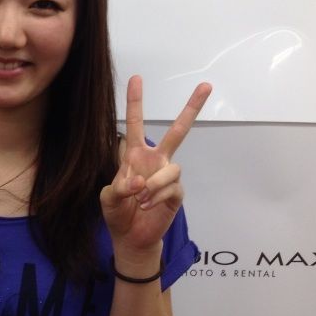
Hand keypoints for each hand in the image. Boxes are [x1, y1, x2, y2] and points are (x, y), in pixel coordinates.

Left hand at [100, 76, 211, 255]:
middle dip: (192, 108)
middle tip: (207, 85)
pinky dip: (156, 196)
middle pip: (178, 131)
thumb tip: (139, 182)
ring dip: (153, 184)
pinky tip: (147, 206)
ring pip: (170, 168)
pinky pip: (172, 187)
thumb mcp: (108, 198)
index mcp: (134, 155)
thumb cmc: (118, 213)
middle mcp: (155, 160)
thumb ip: (119, 187)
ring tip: (140, 199)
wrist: (130, 237)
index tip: (137, 78)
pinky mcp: (177, 192)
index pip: (135, 124)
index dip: (135, 102)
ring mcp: (168, 175)